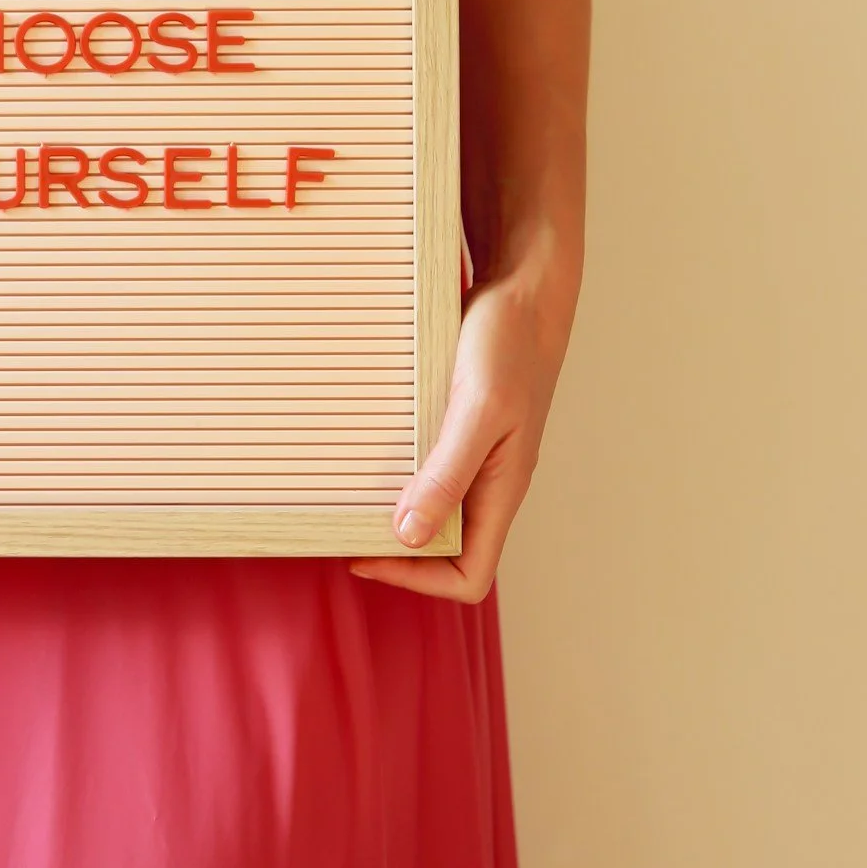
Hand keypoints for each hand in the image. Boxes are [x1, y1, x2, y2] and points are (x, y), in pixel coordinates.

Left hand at [348, 259, 574, 602]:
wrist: (524, 289)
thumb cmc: (509, 344)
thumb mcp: (478, 408)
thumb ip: (448, 472)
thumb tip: (410, 535)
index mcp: (502, 491)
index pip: (469, 576)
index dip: (417, 578)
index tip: (366, 553)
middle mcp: (489, 483)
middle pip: (444, 551)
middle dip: (394, 550)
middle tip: (342, 525)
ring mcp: (474, 457)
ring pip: (432, 510)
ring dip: (390, 511)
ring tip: (345, 496)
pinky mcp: (456, 429)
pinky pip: (424, 470)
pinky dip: (393, 473)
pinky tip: (364, 454)